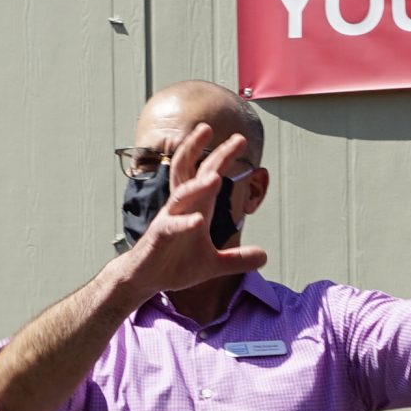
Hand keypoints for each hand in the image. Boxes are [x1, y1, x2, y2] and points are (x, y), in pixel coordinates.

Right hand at [117, 125, 267, 295]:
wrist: (145, 278)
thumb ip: (237, 259)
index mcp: (196, 207)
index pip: (209, 174)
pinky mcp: (158, 238)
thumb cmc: (175, 264)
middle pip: (193, 174)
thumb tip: (264, 256)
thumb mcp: (212, 263)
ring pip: (182, 196)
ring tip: (216, 177)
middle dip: (205, 154)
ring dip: (198, 187)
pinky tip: (197, 221)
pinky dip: (184, 223)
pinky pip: (171, 227)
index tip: (240, 139)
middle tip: (217, 132)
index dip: (222, 157)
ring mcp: (168, 221)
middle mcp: (182, 208)